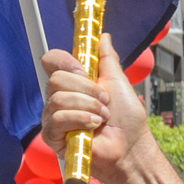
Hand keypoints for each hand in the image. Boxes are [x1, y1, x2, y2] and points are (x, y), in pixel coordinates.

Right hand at [38, 39, 147, 183]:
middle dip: (87, 88)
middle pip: (56, 78)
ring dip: (88, 105)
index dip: (65, 60)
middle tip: (104, 100)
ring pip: (58, 98)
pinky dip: (80, 119)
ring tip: (102, 117)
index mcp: (73, 84)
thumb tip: (103, 36)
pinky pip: (58, 118)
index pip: (52, 61)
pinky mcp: (53, 136)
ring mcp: (54, 117)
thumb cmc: (126, 119)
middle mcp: (59, 98)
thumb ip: (107, 59)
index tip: (84, 69)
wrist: (131, 146)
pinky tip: (93, 126)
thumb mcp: (118, 82)